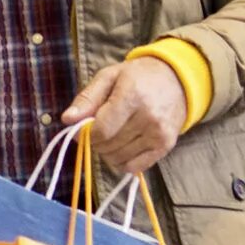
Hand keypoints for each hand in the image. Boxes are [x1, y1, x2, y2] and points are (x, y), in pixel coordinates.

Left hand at [64, 57, 188, 175]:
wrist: (178, 80)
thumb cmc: (138, 77)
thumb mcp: (108, 77)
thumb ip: (86, 98)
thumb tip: (67, 119)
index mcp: (133, 97)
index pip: (101, 131)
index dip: (86, 134)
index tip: (83, 127)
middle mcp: (149, 118)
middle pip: (108, 146)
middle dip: (96, 141)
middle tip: (100, 128)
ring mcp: (159, 134)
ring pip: (118, 159)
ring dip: (108, 151)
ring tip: (114, 133)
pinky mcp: (166, 146)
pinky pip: (134, 167)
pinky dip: (123, 161)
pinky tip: (124, 145)